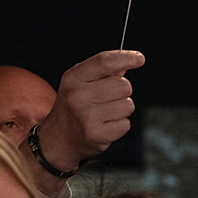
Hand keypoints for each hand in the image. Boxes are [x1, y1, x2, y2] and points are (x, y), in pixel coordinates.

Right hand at [35, 50, 144, 171]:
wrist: (58, 139)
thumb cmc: (72, 108)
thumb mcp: (79, 83)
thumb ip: (103, 71)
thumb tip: (129, 60)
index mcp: (74, 78)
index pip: (105, 62)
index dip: (126, 58)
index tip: (139, 58)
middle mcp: (78, 95)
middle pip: (124, 85)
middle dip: (122, 92)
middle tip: (106, 99)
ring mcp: (87, 116)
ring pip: (128, 105)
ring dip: (121, 110)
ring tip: (104, 114)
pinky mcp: (96, 134)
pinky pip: (126, 124)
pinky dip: (119, 126)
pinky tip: (104, 125)